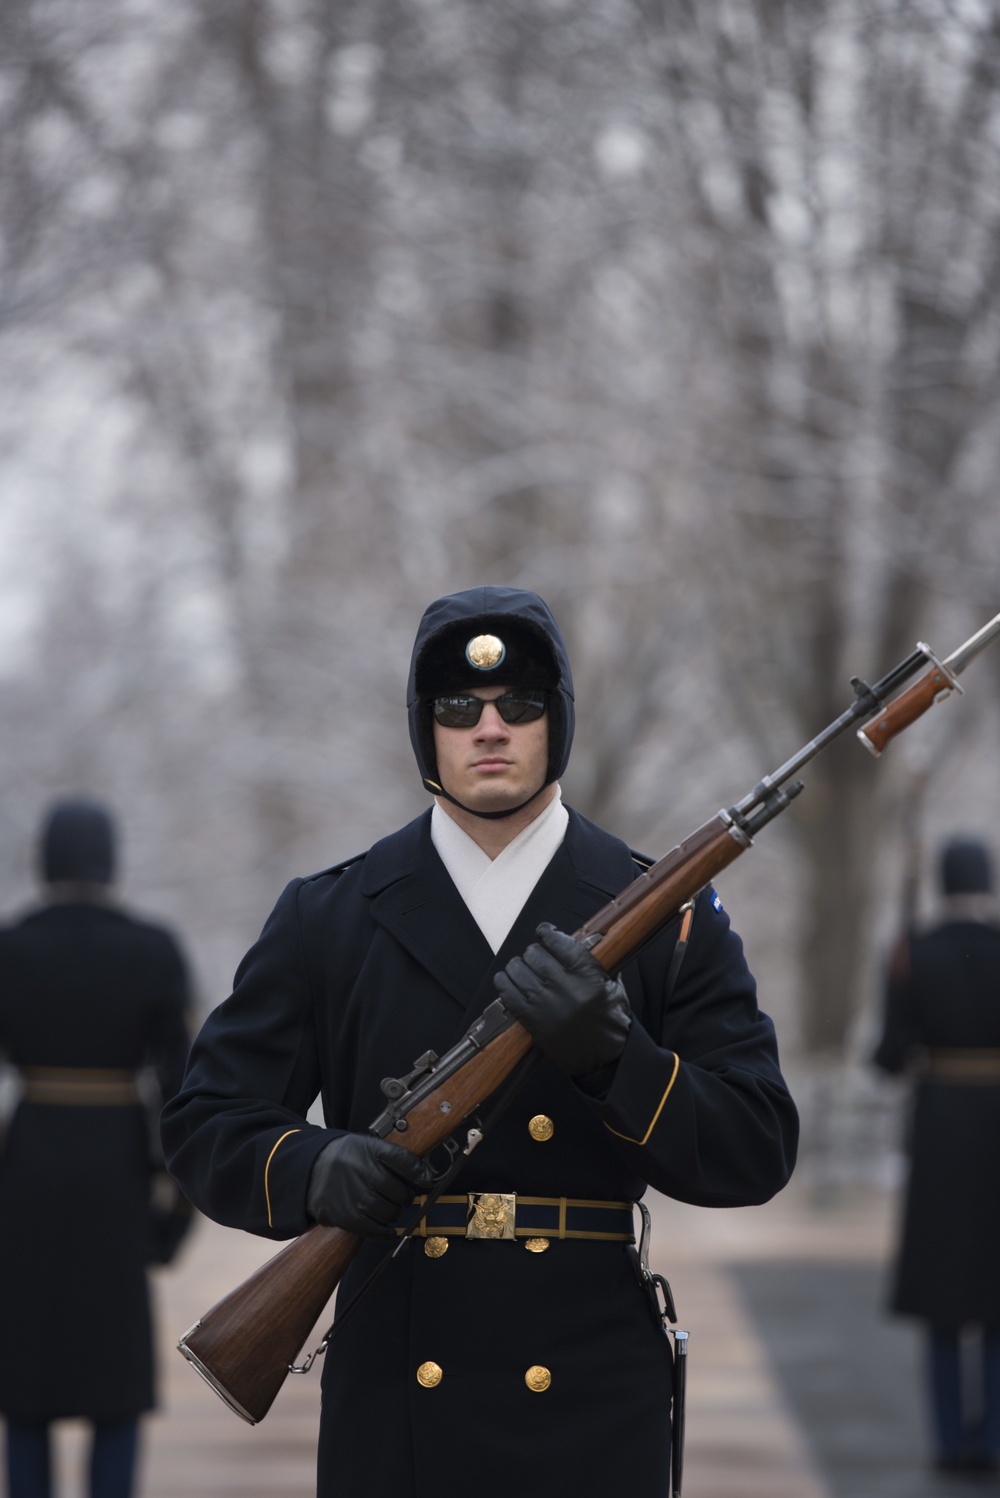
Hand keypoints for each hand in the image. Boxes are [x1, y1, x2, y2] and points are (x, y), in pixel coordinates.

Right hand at [306, 1133, 434, 1236]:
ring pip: (389, 1212)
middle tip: (404, 1195)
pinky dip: (384, 1230)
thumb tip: (424, 1175)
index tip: (427, 1181)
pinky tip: (386, 1226)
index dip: (421, 1174)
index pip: (405, 1161)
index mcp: (370, 1149)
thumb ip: (392, 1157)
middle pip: (400, 1191)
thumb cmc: (345, 1158)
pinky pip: (374, 1228)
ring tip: (390, 1207)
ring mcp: (354, 1194)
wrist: (308, 1169)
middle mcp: (362, 1170)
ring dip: (395, 1213)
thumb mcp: (366, 1146)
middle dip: (407, 1196)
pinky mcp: (345, 1216)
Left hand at [493, 923, 631, 1075]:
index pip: (561, 943)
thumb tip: (582, 944)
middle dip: (534, 951)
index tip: (544, 931)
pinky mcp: (533, 1021)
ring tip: (520, 967)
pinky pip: (508, 994)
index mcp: (589, 977)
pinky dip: (504, 983)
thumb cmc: (611, 1026)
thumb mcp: (614, 989)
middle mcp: (566, 989)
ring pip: (519, 970)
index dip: (548, 933)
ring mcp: (547, 1005)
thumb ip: (598, 966)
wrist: (605, 1060)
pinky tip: (506, 980)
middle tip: (535, 955)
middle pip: (536, 954)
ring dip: (517, 965)